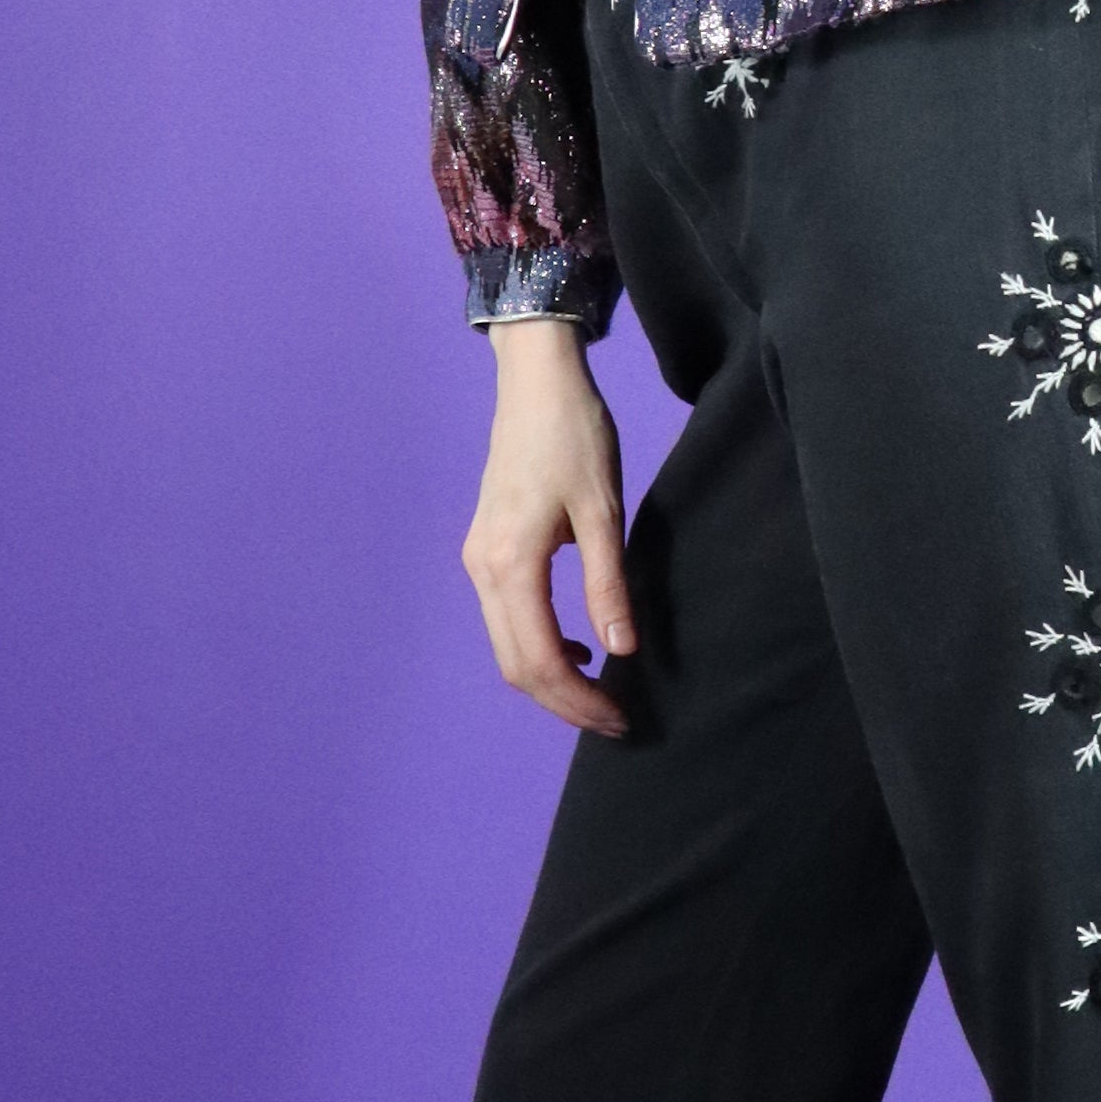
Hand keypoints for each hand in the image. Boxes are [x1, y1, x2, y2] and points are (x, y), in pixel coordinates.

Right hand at [464, 317, 636, 737]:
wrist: (536, 382)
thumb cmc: (575, 436)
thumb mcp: (604, 511)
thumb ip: (608, 585)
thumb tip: (621, 651)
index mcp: (511, 563)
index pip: (540, 659)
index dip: (579, 700)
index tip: (622, 718)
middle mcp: (482, 569)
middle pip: (515, 666)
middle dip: (564, 703)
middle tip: (616, 719)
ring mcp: (478, 560)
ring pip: (506, 647)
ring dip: (549, 679)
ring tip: (601, 693)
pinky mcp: (485, 550)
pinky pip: (505, 620)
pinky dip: (537, 647)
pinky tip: (578, 646)